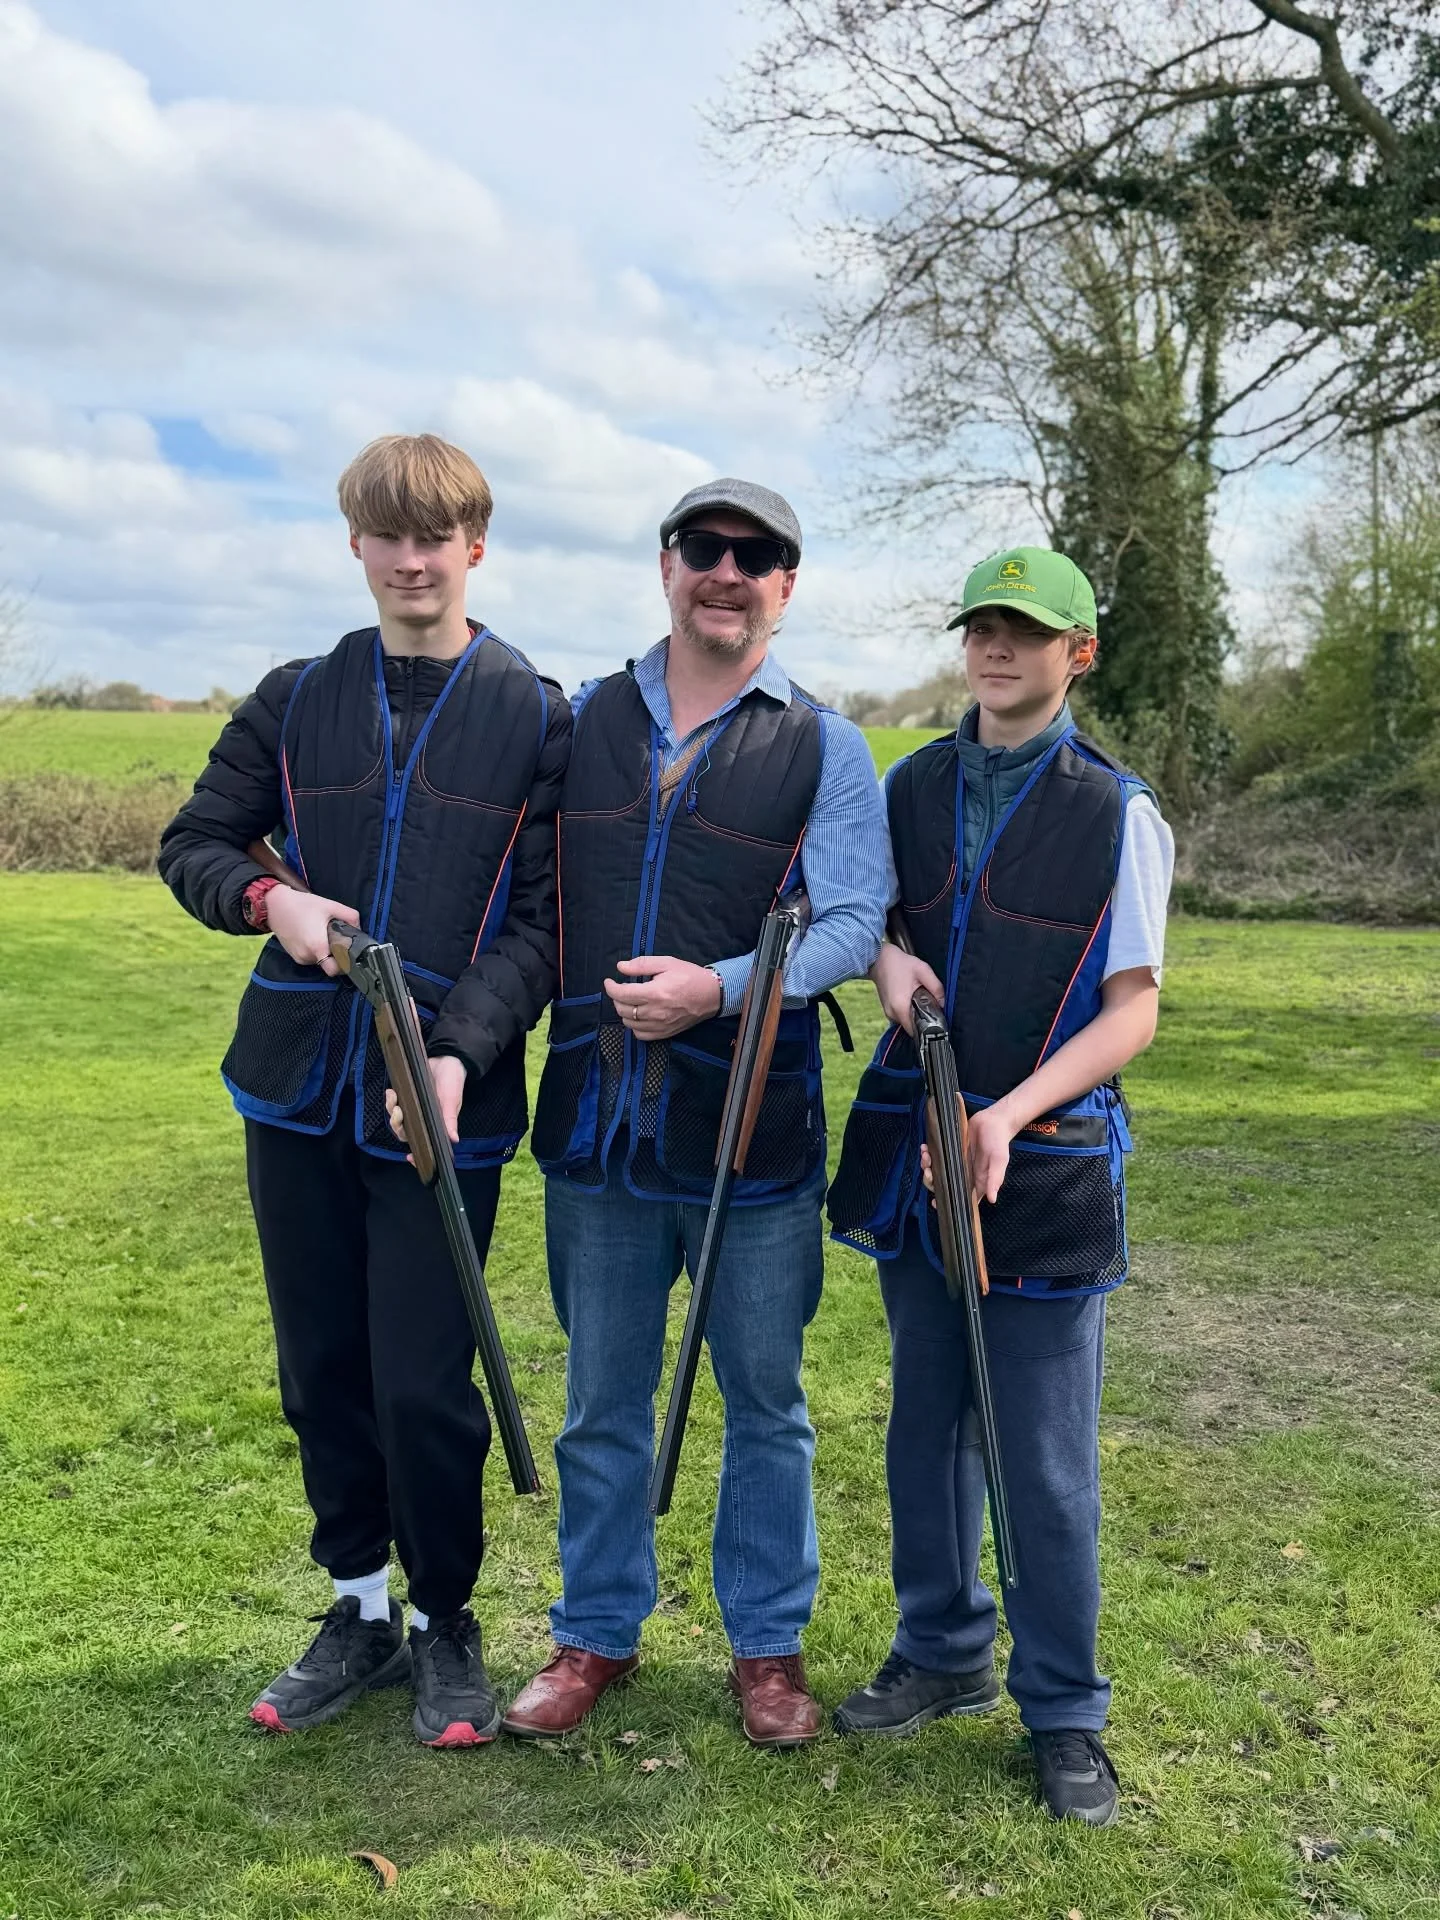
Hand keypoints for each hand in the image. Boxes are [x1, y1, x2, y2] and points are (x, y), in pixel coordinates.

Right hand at [266, 886, 359, 976]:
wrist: (275, 904)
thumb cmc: (302, 905)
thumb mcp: (331, 906)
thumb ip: (351, 917)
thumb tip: (359, 929)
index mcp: (317, 947)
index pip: (335, 970)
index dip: (345, 965)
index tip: (349, 954)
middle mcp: (307, 956)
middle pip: (329, 965)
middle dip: (336, 956)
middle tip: (337, 940)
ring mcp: (299, 957)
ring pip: (319, 962)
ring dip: (325, 952)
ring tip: (323, 935)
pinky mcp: (293, 955)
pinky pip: (310, 958)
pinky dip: (315, 950)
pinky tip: (313, 936)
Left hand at [386, 1054, 466, 1147]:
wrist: (445, 1058)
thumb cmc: (453, 1081)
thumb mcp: (452, 1100)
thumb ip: (450, 1120)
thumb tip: (454, 1140)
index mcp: (436, 1124)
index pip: (424, 1143)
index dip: (417, 1152)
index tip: (409, 1157)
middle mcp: (423, 1119)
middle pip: (405, 1132)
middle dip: (397, 1124)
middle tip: (398, 1111)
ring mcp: (414, 1108)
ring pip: (397, 1119)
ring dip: (392, 1110)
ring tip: (393, 1096)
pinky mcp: (406, 1097)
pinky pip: (394, 1104)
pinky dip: (390, 1100)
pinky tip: (392, 1092)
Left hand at [605, 955, 723, 1041]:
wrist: (712, 995)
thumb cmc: (690, 976)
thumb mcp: (667, 963)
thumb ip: (642, 965)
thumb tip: (620, 967)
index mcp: (654, 993)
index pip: (622, 994)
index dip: (610, 987)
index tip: (609, 981)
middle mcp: (655, 1012)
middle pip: (623, 1009)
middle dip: (617, 998)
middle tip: (622, 989)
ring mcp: (660, 1025)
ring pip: (629, 1023)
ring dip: (624, 1011)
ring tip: (630, 1001)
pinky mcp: (665, 1033)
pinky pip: (641, 1035)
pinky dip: (634, 1026)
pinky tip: (638, 1016)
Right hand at [870, 942, 944, 1033]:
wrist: (879, 959)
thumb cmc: (900, 963)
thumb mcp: (923, 971)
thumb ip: (936, 988)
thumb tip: (944, 1004)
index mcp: (900, 1007)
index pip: (916, 1031)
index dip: (928, 1029)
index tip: (937, 1024)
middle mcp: (892, 1013)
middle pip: (912, 1028)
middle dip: (923, 1022)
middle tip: (933, 1010)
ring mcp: (888, 1012)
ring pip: (906, 1022)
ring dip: (915, 1016)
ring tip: (922, 1003)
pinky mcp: (887, 1009)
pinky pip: (901, 1017)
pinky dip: (908, 1012)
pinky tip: (913, 1001)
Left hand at [919, 1101, 1016, 1204]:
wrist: (994, 1120)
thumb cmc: (999, 1142)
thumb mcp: (999, 1160)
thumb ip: (995, 1178)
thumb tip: (992, 1199)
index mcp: (976, 1181)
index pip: (961, 1198)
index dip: (947, 1202)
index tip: (935, 1203)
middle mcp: (963, 1174)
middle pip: (943, 1185)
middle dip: (931, 1180)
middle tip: (929, 1171)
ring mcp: (955, 1162)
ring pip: (936, 1170)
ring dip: (927, 1165)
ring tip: (926, 1155)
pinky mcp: (950, 1150)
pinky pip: (935, 1155)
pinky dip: (928, 1153)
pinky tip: (925, 1147)